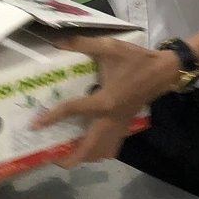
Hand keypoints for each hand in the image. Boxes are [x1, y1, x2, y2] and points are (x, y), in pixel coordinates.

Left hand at [30, 36, 178, 166]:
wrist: (163, 71)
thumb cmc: (135, 60)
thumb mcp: (109, 47)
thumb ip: (81, 43)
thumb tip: (57, 41)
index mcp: (105, 101)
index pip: (74, 110)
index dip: (53, 117)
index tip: (35, 125)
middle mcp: (111, 118)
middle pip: (90, 148)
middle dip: (71, 157)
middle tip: (51, 156)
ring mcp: (120, 125)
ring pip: (102, 152)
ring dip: (85, 156)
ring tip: (66, 153)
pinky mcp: (125, 125)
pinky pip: (111, 146)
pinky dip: (98, 151)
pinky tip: (87, 142)